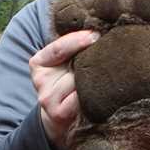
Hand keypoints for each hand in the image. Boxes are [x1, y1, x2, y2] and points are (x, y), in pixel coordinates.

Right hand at [30, 30, 97, 149]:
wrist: (60, 119)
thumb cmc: (66, 84)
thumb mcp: (62, 63)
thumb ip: (72, 47)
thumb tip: (99, 29)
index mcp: (38, 63)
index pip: (57, 48)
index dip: (77, 40)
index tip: (96, 35)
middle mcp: (40, 80)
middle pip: (73, 65)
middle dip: (92, 60)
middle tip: (111, 54)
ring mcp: (47, 98)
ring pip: (79, 82)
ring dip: (95, 80)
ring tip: (107, 78)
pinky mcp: (58, 113)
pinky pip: (82, 99)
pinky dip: (93, 95)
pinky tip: (102, 93)